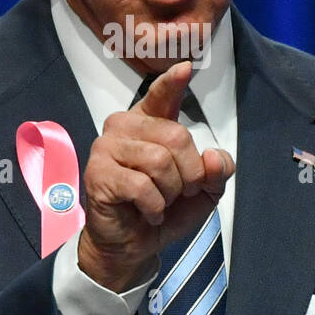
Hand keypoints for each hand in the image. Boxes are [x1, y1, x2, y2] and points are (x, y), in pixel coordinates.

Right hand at [77, 61, 234, 291]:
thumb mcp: (204, 192)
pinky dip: (154, 206)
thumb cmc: (163, 210)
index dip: (173, 82)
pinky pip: (142, 185)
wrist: (133, 246)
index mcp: (149, 123)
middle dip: (189, 174)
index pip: (161, 95)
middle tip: (177, 193)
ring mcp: (106, 147)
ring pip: (159, 161)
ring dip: (170, 192)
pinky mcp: (98, 173)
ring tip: (159, 202)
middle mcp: (124, 126)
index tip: (185, 68)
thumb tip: (213, 157)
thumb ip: (216, 171)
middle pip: (176, 136)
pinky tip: (147, 213)